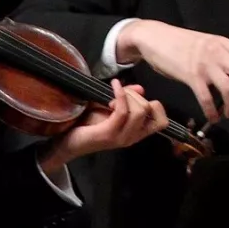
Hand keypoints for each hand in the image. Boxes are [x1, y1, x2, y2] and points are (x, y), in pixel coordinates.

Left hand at [37, 81, 168, 173]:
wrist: (66, 142)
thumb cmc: (88, 125)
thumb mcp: (112, 109)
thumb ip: (128, 99)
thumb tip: (141, 89)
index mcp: (136, 133)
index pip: (162, 121)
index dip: (153, 105)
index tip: (134, 101)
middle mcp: (133, 137)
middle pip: (150, 109)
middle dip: (136, 95)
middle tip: (118, 97)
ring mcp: (121, 137)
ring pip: (140, 110)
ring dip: (128, 96)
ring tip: (112, 98)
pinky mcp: (108, 133)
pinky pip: (122, 110)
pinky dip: (120, 94)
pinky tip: (113, 86)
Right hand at [117, 20, 228, 124]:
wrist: (154, 38)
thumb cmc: (180, 42)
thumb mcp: (207, 42)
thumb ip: (221, 53)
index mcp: (224, 43)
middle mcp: (218, 53)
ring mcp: (205, 65)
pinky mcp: (191, 76)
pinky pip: (206, 97)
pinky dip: (212, 110)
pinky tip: (213, 117)